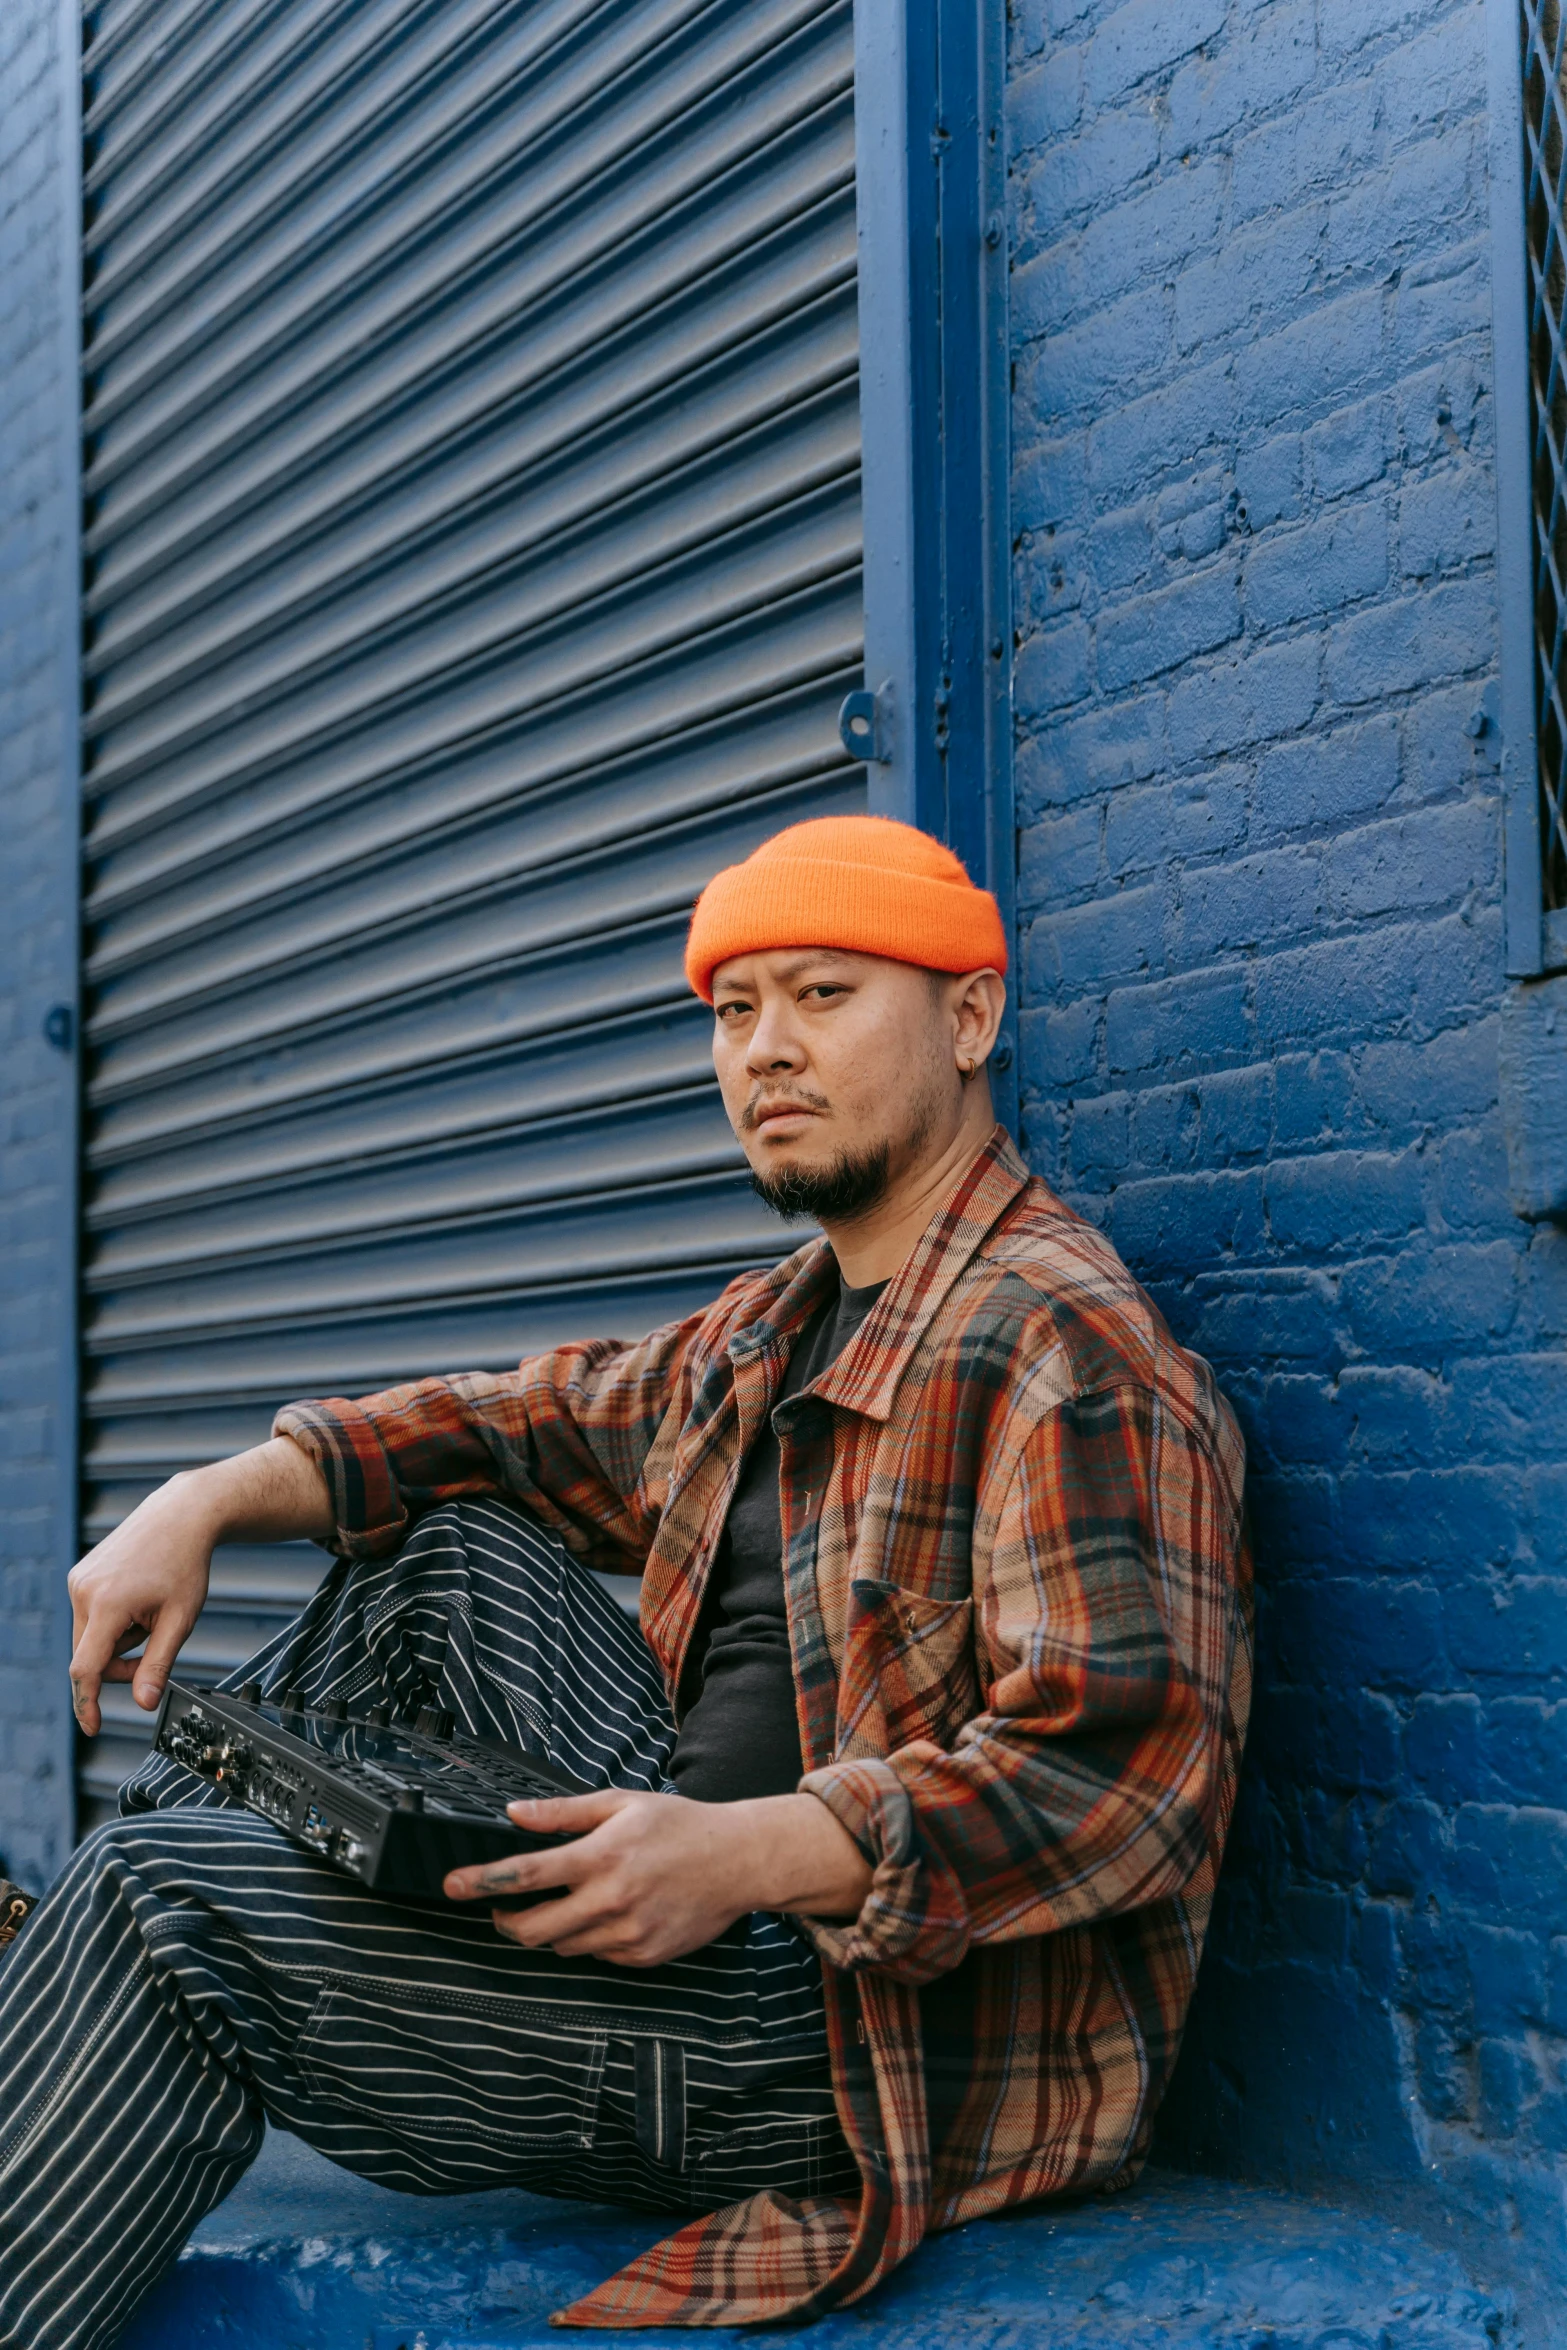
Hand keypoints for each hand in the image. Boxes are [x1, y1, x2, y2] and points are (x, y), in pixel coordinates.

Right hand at [67, 1437, 333, 1734]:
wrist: (181, 1515)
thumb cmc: (185, 1565)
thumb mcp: (180, 1620)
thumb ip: (159, 1664)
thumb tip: (145, 1704)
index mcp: (108, 1604)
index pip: (87, 1669)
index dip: (88, 1702)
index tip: (93, 1726)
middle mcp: (84, 1591)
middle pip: (90, 1655)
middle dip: (119, 1664)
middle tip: (154, 1649)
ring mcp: (78, 1580)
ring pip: (89, 1637)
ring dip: (117, 1640)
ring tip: (149, 1611)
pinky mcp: (79, 1574)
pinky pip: (89, 1616)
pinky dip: (111, 1621)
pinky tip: (136, 1598)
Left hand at [443, 1788, 872, 1965]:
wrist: (738, 1861)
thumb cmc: (680, 1826)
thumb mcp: (621, 1803)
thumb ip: (563, 1813)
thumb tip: (514, 1814)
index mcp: (601, 1855)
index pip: (525, 1874)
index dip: (482, 1881)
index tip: (452, 1884)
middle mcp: (611, 1899)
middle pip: (532, 1928)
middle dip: (505, 1920)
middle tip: (500, 1909)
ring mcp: (627, 1933)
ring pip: (562, 1946)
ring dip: (548, 1930)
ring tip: (558, 1905)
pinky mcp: (643, 1955)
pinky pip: (596, 1956)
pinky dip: (588, 1939)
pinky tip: (603, 1915)